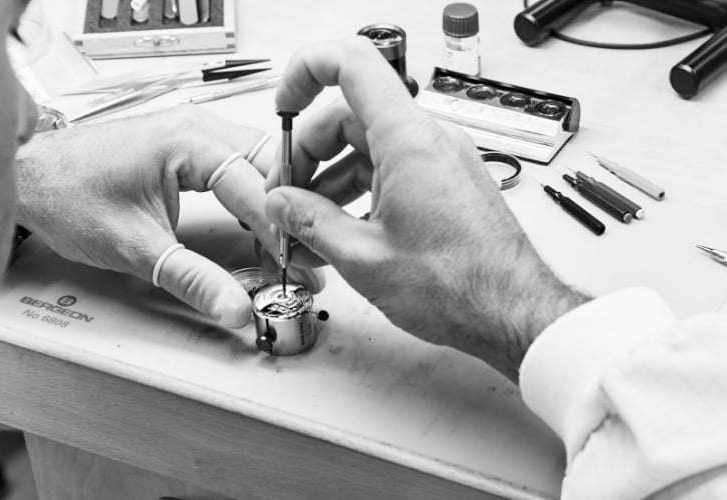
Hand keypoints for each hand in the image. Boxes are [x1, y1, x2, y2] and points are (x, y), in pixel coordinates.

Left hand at [15, 106, 322, 329]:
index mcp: (189, 140)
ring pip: (260, 161)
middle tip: (304, 249)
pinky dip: (256, 194)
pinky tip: (260, 223)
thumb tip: (234, 308)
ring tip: (289, 240)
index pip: (256, 185)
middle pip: (270, 163)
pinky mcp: (188, 147)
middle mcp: (197, 127)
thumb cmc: (69, 196)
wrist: (30, 178)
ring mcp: (194, 133)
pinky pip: (240, 164)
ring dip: (276, 200)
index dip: (279, 230)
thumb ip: (192, 280)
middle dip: (291, 207)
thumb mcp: (135, 247)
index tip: (293, 263)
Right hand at [265, 38, 587, 381]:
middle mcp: (428, 139)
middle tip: (286, 198)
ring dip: (329, 181)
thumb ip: (310, 222)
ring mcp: (439, 161)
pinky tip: (339, 233)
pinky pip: (391, 171)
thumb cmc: (457, 286)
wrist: (512, 313)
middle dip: (308, 154)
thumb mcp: (362, 257)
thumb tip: (281, 204)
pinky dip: (358, 194)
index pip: (352, 63)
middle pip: (349, 114)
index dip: (306, 73)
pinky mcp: (445, 184)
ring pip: (367, 148)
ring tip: (305, 228)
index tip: (283, 106)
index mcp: (407, 139)